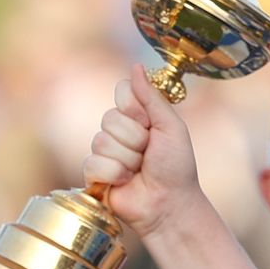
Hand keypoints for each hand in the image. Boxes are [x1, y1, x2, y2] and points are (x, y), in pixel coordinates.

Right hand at [84, 64, 201, 238]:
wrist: (170, 204)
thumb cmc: (176, 167)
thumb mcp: (171, 127)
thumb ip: (152, 97)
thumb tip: (136, 65)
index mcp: (138, 116)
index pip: (121, 92)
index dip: (135, 109)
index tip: (149, 124)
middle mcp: (118, 131)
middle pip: (110, 118)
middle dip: (135, 139)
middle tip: (149, 154)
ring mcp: (104, 152)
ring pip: (101, 142)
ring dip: (128, 160)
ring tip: (140, 171)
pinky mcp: (94, 174)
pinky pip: (93, 163)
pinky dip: (114, 175)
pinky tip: (125, 183)